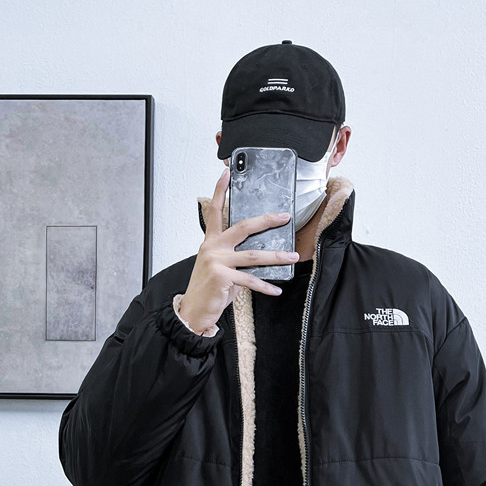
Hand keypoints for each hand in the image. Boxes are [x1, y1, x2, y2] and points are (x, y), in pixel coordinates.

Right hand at [177, 167, 300, 333]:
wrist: (193, 311)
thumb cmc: (208, 289)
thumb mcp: (218, 267)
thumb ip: (233, 256)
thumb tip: (259, 254)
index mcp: (211, 242)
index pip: (215, 211)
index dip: (220, 190)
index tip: (227, 174)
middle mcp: (213, 248)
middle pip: (243, 227)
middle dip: (266, 220)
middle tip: (283, 216)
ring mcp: (217, 262)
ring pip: (253, 256)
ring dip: (276, 256)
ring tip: (292, 257)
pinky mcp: (222, 278)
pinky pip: (250, 280)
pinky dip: (265, 286)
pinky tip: (276, 289)